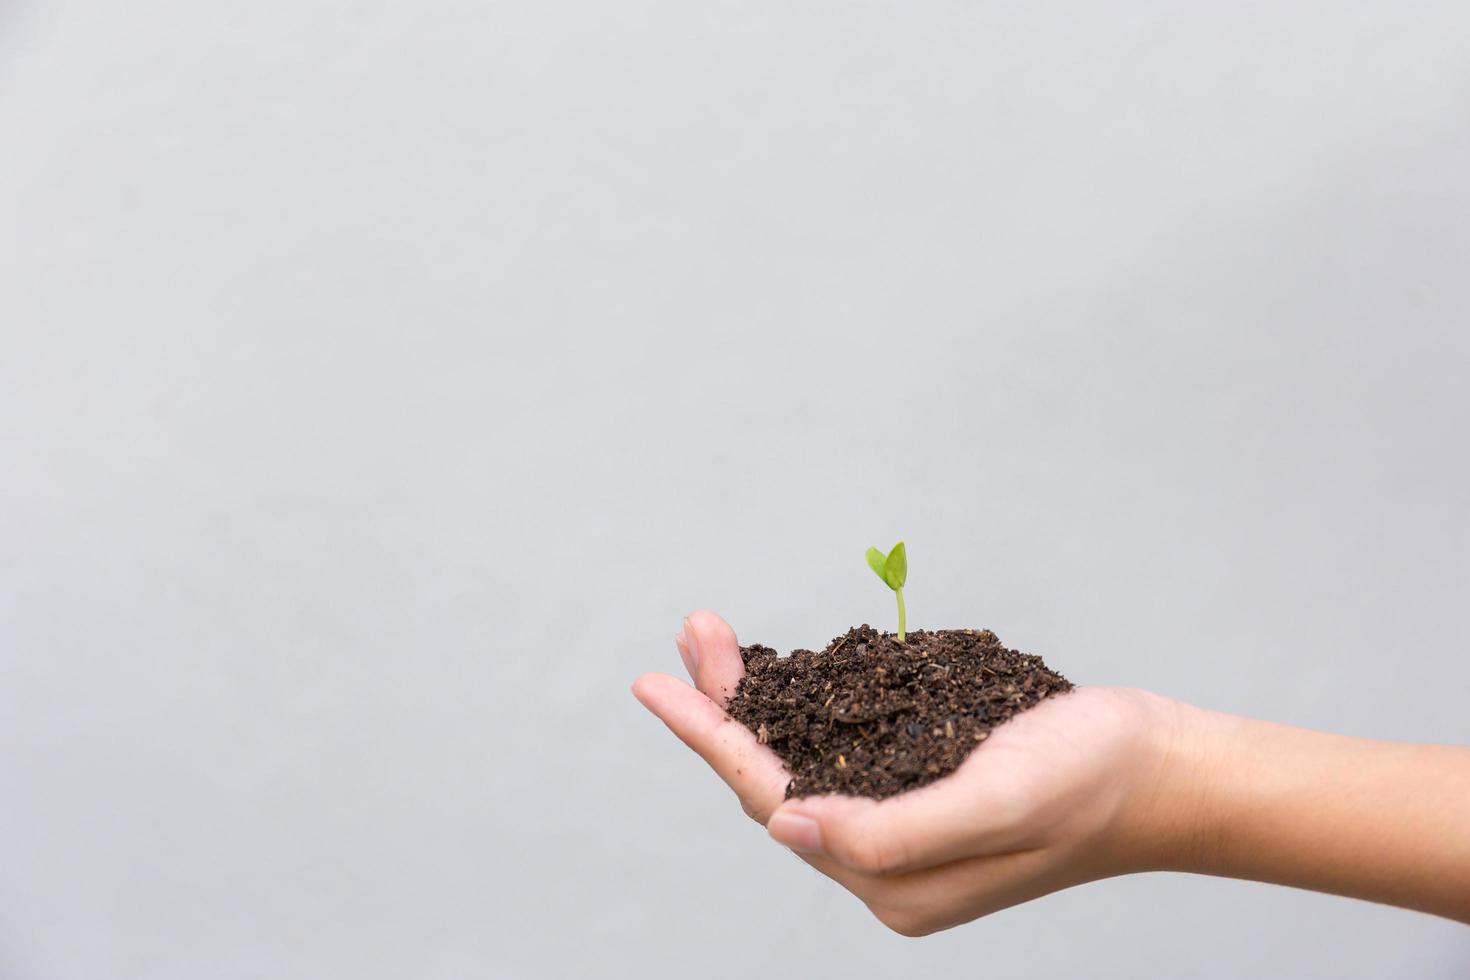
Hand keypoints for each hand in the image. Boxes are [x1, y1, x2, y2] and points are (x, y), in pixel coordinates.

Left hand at [632, 610, 1187, 934]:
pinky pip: (841, 744)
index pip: (773, 800)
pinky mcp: (923, 784)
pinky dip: (805, 698)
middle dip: (725, 705)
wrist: (1166, 770)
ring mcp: (903, 821)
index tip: (655, 684)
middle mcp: (886, 858)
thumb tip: (785, 824)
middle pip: (774, 776)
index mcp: (893, 879)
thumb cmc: (1094, 782)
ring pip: (802, 756)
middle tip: (693, 632)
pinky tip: (784, 666)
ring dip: (756, 696)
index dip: (711, 737)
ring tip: (714, 638)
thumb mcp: (998, 802)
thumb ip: (891, 830)